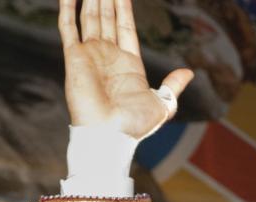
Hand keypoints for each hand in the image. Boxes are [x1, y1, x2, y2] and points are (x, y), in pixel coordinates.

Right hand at [59, 0, 193, 136]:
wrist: (109, 135)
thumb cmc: (134, 126)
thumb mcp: (163, 105)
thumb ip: (173, 86)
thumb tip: (188, 72)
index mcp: (128, 64)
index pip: (125, 27)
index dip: (124, 8)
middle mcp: (107, 56)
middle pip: (106, 18)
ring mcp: (90, 55)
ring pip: (89, 18)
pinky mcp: (74, 57)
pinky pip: (68, 27)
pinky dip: (67, 9)